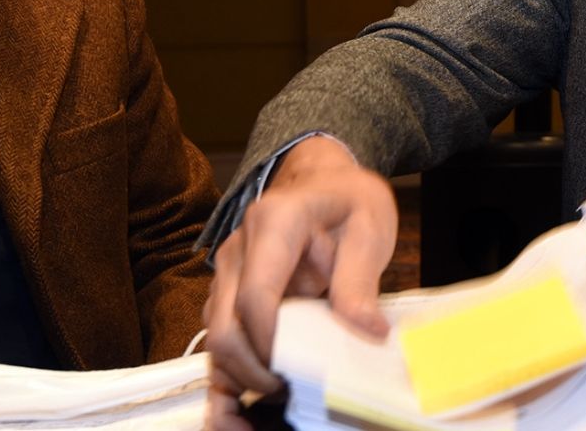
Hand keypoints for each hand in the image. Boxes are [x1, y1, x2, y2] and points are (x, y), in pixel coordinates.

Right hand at [203, 137, 397, 430]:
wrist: (324, 181)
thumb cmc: (349, 201)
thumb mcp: (370, 228)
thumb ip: (361, 281)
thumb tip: (367, 331)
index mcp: (274, 224)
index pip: (256, 295)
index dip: (271, 342)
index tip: (296, 372)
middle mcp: (238, 249)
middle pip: (223, 325)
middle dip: (252, 371)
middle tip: (290, 393)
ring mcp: (227, 272)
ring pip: (215, 337)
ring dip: (238, 377)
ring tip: (273, 404)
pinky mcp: (228, 292)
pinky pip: (221, 337)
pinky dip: (230, 373)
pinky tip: (246, 404)